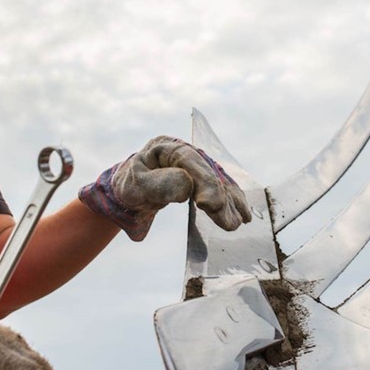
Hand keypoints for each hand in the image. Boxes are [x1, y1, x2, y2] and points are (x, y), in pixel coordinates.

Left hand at [79, 136, 252, 240]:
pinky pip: (221, 189)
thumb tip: (187, 186)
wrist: (126, 193)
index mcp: (167, 147)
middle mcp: (186, 152)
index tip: (210, 204)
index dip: (204, 182)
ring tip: (236, 223)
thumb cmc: (128, 187)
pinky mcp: (202, 180)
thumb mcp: (135, 186)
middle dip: (221, 197)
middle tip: (229, 222)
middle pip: (209, 172)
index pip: (190, 162)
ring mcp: (197, 166)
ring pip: (219, 181)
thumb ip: (159, 185)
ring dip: (230, 202)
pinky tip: (243, 215)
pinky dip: (232, 201)